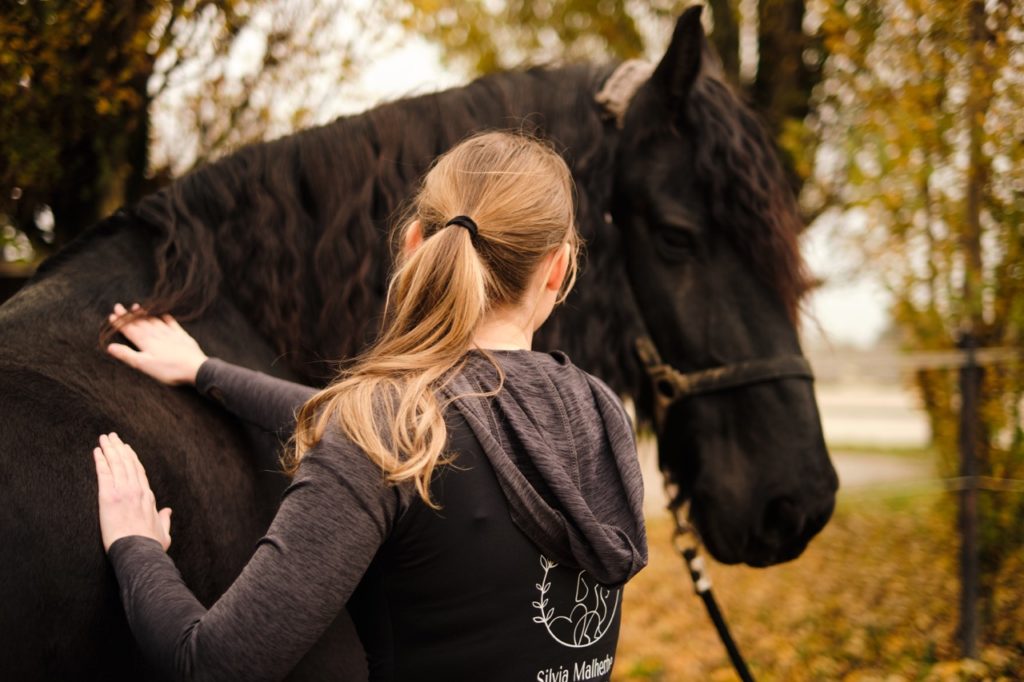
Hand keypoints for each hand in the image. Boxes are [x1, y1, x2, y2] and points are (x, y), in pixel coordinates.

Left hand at [93, 432, 171, 552]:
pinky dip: (100, 461)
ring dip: (110, 449)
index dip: (133, 459)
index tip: (128, 449)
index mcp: (149, 498)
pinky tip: (97, 452)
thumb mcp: (164, 533)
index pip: (139, 472)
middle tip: (113, 436)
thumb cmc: (151, 546)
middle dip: (120, 448)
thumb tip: (168, 511)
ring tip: (104, 438)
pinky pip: (104, 474)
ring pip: (117, 464)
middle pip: (128, 463)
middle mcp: (137, 490)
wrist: (139, 552)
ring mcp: (124, 492)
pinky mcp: (109, 497)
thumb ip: (165, 520)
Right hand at [107, 302, 207, 385]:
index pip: (130, 330)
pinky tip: (163, 314)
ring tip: (136, 307)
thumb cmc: (168, 369)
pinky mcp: (182, 336)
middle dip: (128, 316)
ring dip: (144, 314)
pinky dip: (165, 317)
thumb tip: (110, 346)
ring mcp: (170, 334)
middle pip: (140, 323)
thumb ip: (127, 355)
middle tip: (118, 307)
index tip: (112, 315)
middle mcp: (157, 334)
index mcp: (146, 342)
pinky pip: (172, 323)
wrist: (195, 368)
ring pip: (154, 321)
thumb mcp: (144, 365)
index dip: (120, 323)